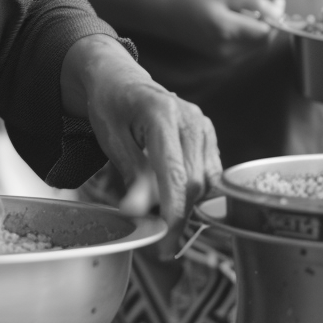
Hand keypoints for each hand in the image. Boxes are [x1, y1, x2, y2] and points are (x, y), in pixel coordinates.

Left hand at [64, 36, 220, 257]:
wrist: (120, 79)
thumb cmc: (111, 106)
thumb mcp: (112, 139)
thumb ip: (131, 174)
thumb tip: (137, 213)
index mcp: (163, 115)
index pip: (176, 173)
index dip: (173, 211)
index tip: (165, 239)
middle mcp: (191, 119)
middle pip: (196, 181)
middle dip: (180, 216)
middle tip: (160, 242)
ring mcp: (204, 126)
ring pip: (208, 181)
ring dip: (189, 206)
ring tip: (166, 223)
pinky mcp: (208, 134)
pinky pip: (210, 172)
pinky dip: (195, 191)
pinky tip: (176, 199)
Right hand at [161, 0, 281, 60]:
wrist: (165, 15)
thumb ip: (253, 1)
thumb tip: (278, 12)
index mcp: (226, 31)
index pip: (266, 31)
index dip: (277, 17)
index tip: (278, 1)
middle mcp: (227, 49)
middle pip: (264, 41)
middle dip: (272, 24)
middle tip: (271, 4)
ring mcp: (224, 57)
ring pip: (257, 47)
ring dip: (262, 30)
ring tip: (254, 10)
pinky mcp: (222, 59)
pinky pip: (247, 50)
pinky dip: (252, 36)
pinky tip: (244, 21)